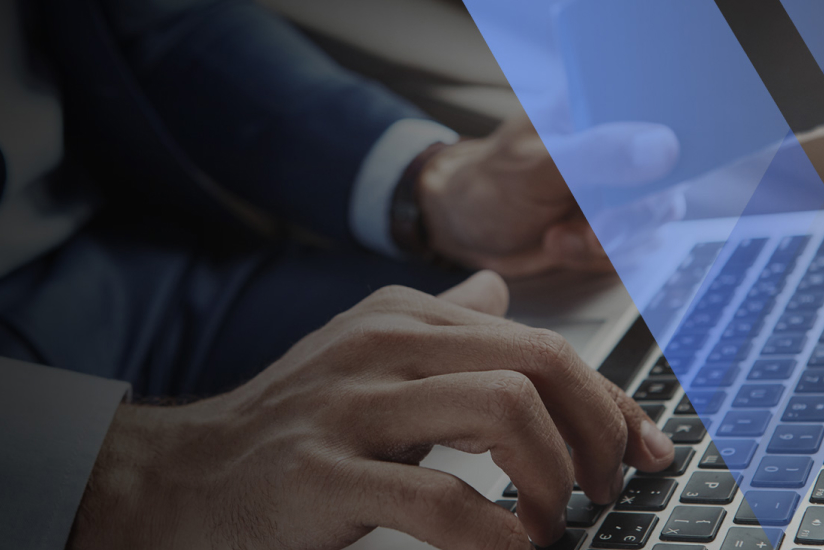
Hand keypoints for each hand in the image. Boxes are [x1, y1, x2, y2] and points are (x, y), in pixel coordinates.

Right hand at [68, 272, 674, 549]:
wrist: (178, 475)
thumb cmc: (286, 423)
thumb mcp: (362, 352)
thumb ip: (437, 323)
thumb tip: (496, 288)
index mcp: (401, 318)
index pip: (540, 343)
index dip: (609, 401)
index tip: (645, 451)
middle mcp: (382, 346)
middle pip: (537, 364)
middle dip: (597, 431)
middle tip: (606, 490)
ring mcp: (349, 407)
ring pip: (502, 413)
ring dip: (554, 477)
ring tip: (555, 521)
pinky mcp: (321, 474)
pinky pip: (440, 500)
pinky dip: (497, 534)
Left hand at [419, 115, 679, 277]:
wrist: (467, 231)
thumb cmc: (489, 185)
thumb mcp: (537, 167)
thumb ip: (597, 154)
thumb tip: (660, 147)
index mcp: (596, 104)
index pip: (658, 106)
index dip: (669, 138)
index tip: (650, 174)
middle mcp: (616, 140)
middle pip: (669, 168)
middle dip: (632, 211)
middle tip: (594, 228)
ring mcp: (619, 183)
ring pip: (655, 213)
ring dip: (610, 239)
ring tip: (560, 237)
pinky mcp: (616, 221)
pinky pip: (635, 244)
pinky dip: (597, 256)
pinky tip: (560, 244)